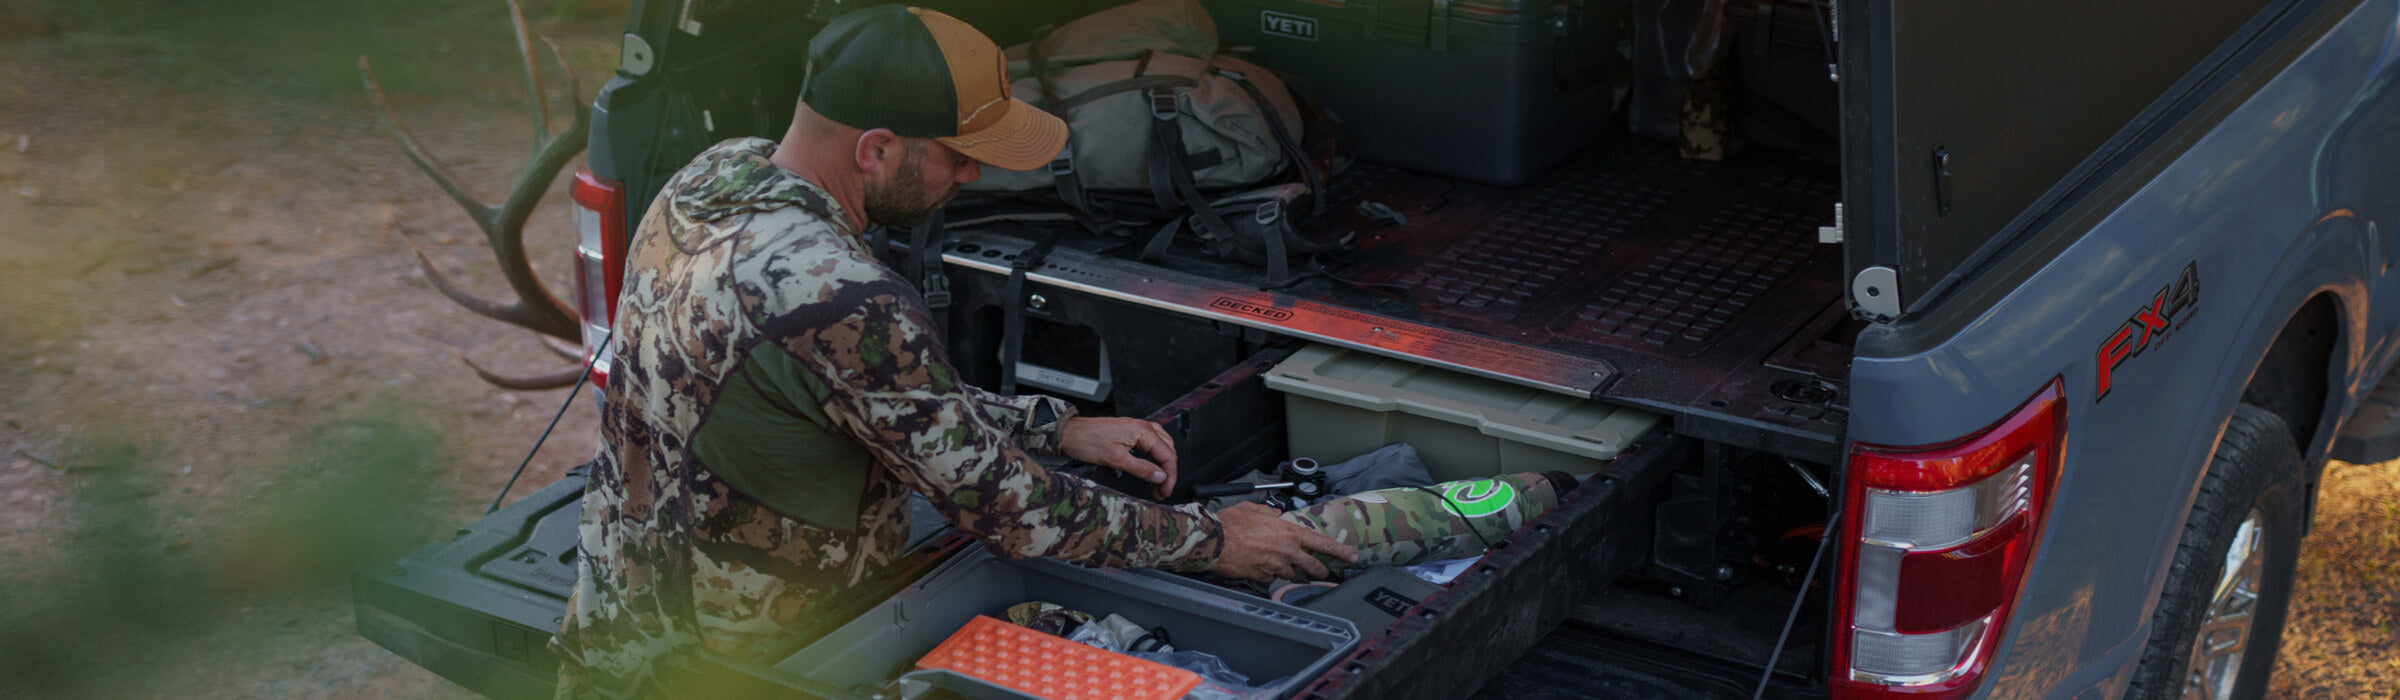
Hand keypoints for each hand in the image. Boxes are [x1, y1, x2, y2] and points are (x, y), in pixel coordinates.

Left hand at [1059, 417, 1177, 497]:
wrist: (1070, 433)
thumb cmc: (1087, 441)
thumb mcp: (1116, 460)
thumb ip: (1141, 468)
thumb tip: (1160, 476)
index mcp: (1142, 431)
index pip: (1167, 455)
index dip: (1170, 476)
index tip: (1166, 490)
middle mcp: (1142, 427)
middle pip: (1168, 450)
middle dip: (1168, 472)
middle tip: (1162, 490)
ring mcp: (1137, 428)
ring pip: (1162, 445)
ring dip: (1163, 464)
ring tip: (1159, 481)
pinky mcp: (1130, 432)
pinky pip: (1152, 442)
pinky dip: (1156, 455)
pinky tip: (1153, 464)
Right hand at [1205, 502, 1356, 581]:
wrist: (1214, 541)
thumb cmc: (1232, 523)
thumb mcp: (1254, 509)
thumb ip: (1269, 513)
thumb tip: (1274, 515)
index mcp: (1288, 532)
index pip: (1321, 543)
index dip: (1340, 551)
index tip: (1351, 556)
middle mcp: (1286, 551)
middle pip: (1311, 566)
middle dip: (1319, 571)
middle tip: (1323, 572)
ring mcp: (1274, 567)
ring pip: (1289, 573)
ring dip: (1287, 570)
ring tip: (1277, 562)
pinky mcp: (1261, 578)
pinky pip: (1270, 578)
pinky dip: (1268, 574)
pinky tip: (1258, 566)